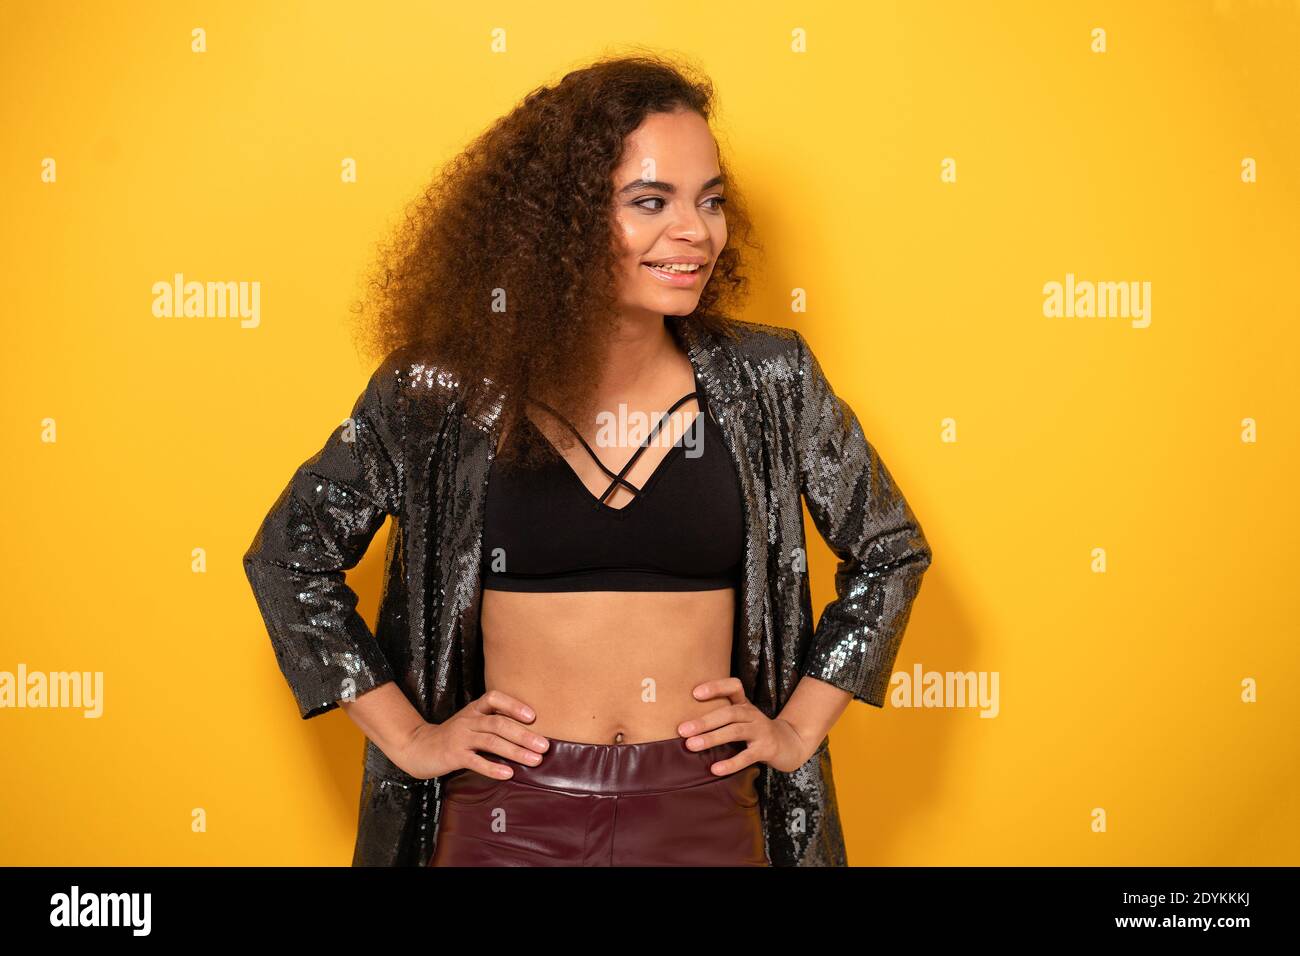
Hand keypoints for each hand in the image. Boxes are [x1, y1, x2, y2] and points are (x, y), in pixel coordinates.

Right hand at [392, 690, 548, 780]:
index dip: (514, 705)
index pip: (494, 698)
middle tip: (544, 746)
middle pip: (499, 723)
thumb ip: (492, 723)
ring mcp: (460, 737)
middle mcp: (468, 720)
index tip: (532, 716)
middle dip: (524, 735)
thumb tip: (529, 733)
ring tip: (534, 760)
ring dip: (515, 751)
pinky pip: (475, 761)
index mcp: (474, 709)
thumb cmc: (453, 736)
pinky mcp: (453, 756)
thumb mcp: (471, 723)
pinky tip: (508, 774)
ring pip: (491, 741)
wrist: (418, 747)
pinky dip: (493, 767)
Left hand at [678, 677, 808, 773]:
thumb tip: (682, 725)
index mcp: (744, 704)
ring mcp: (761, 731)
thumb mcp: (741, 718)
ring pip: (735, 731)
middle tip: (682, 730)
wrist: (788, 744)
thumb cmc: (755, 731)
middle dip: (704, 721)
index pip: (733, 686)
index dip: (716, 687)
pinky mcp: (766, 749)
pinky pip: (747, 756)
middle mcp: (752, 714)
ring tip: (691, 745)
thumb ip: (719, 717)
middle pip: (728, 712)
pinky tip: (715, 769)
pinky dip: (730, 763)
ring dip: (712, 738)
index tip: (695, 693)